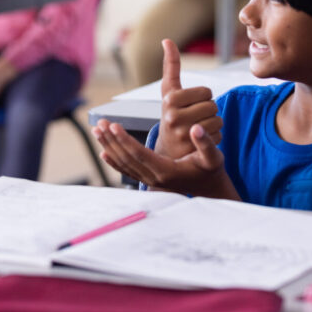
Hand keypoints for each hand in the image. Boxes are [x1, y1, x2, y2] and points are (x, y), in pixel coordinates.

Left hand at [92, 118, 236, 198]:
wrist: (210, 189)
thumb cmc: (211, 171)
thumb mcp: (214, 157)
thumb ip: (206, 143)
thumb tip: (196, 128)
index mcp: (166, 171)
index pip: (139, 154)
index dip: (125, 139)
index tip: (113, 125)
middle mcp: (154, 178)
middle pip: (127, 157)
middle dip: (112, 139)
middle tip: (100, 122)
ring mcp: (149, 181)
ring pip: (123, 163)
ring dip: (109, 146)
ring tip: (97, 130)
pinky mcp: (148, 180)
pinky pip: (127, 170)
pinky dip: (114, 161)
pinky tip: (103, 153)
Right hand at [156, 39, 222, 158]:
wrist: (166, 150)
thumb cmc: (171, 115)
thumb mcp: (169, 91)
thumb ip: (171, 66)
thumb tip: (167, 40)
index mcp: (170, 99)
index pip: (206, 92)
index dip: (203, 97)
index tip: (190, 105)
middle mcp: (172, 117)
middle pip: (213, 106)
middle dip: (209, 111)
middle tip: (194, 118)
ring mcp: (182, 134)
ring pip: (218, 121)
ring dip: (213, 124)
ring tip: (198, 129)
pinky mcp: (193, 150)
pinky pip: (218, 136)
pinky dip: (214, 137)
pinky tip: (201, 140)